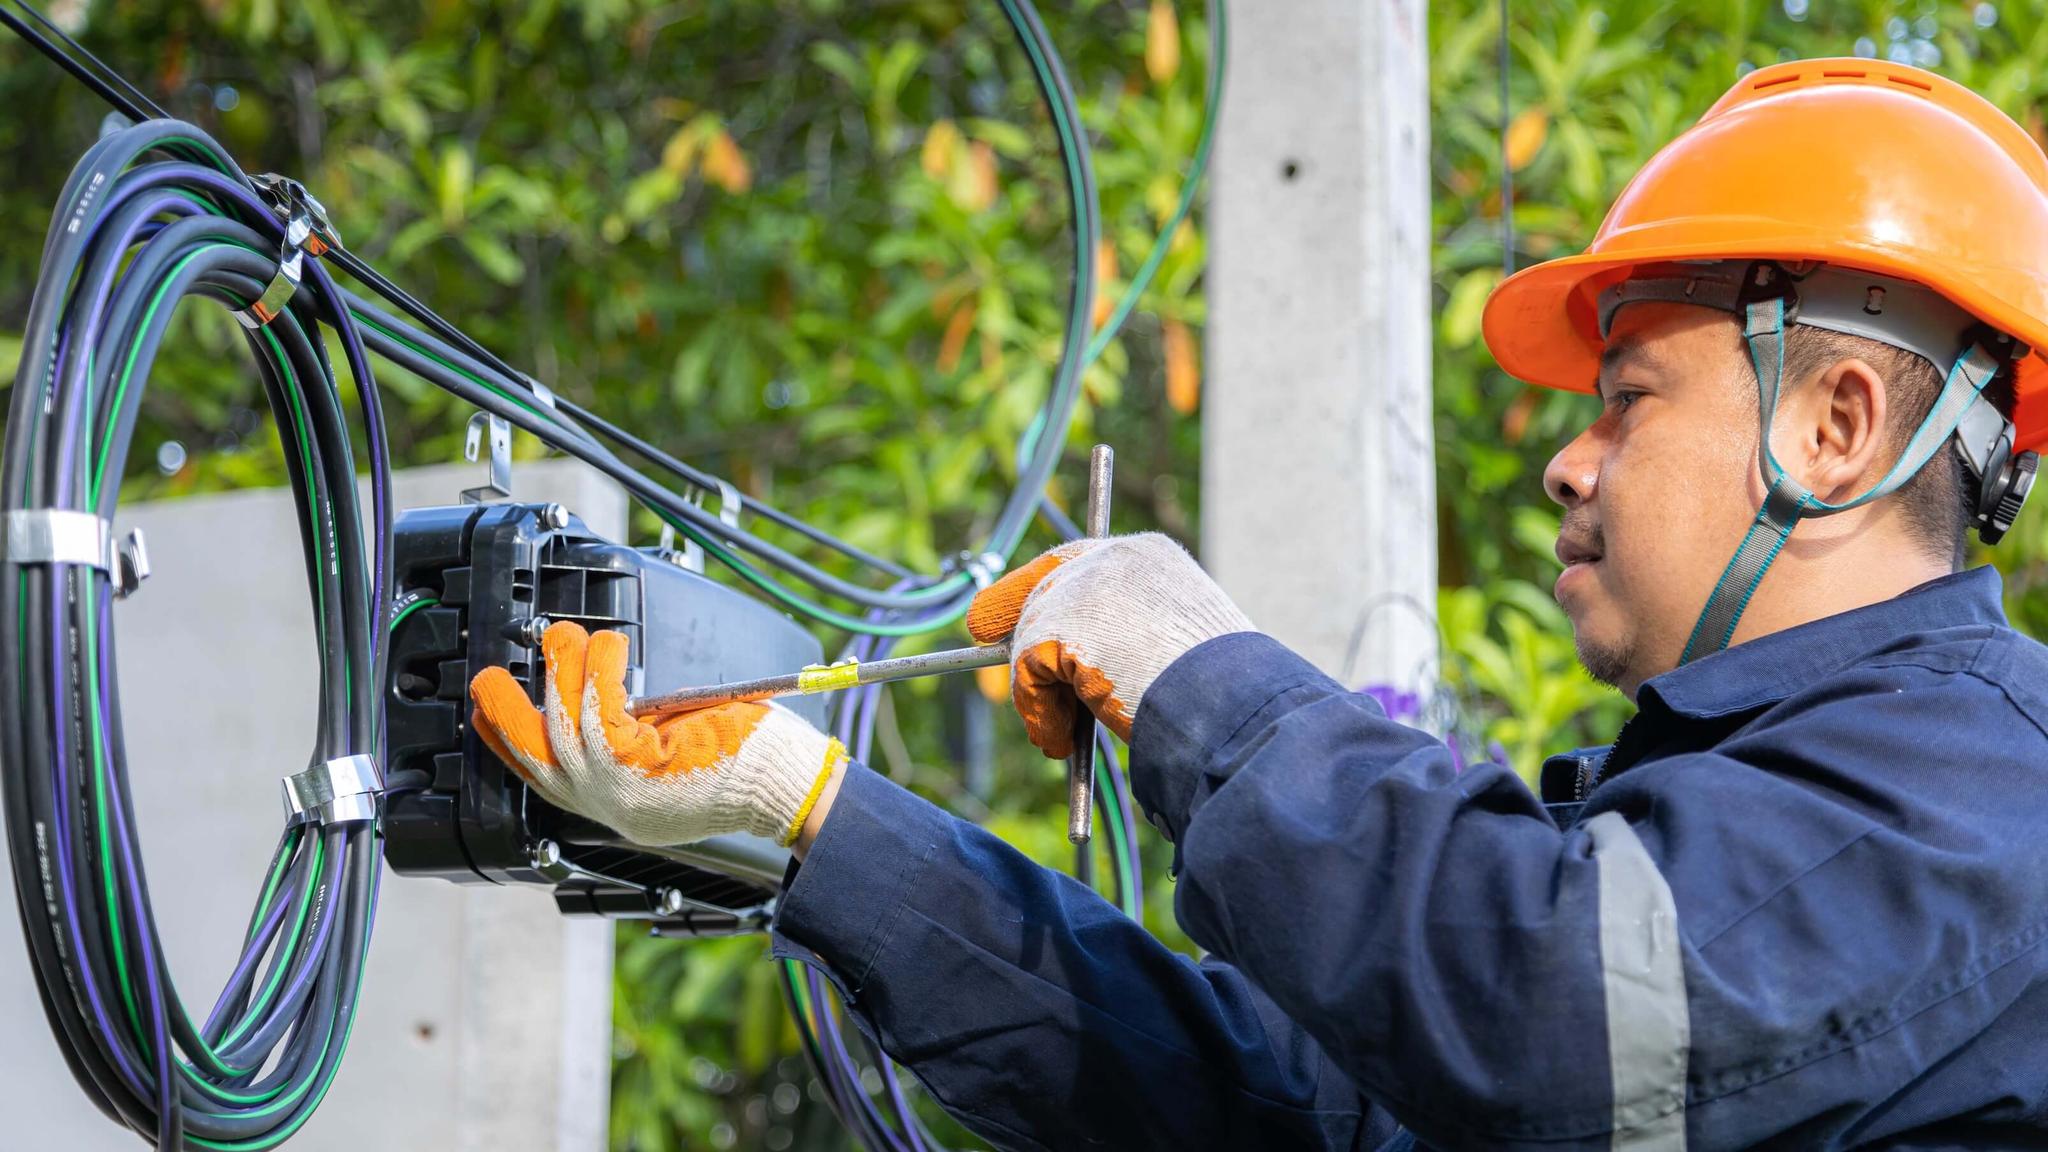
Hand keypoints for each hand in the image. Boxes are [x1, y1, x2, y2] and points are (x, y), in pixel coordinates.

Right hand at [468, 621, 844, 847]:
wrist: (784, 788)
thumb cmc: (746, 767)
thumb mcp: (672, 767)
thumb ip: (632, 749)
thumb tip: (606, 703)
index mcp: (613, 805)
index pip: (540, 777)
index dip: (505, 741)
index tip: (485, 713)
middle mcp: (607, 804)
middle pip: (533, 756)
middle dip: (505, 710)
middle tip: (493, 676)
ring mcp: (619, 789)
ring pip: (562, 724)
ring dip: (562, 671)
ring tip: (569, 636)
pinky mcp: (639, 765)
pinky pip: (600, 710)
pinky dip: (598, 670)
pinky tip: (608, 646)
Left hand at [966, 532, 1252, 757]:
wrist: (1228, 702)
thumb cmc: (1218, 693)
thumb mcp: (1171, 651)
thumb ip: (1118, 641)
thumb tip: (1063, 673)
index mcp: (1149, 558)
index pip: (1074, 561)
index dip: (1030, 591)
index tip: (986, 621)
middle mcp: (1113, 557)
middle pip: (1040, 593)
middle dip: (1022, 648)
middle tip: (1036, 708)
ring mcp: (1083, 586)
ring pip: (1032, 639)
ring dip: (1041, 695)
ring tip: (1065, 737)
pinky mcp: (1058, 625)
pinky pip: (1026, 674)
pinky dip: (1037, 712)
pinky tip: (1062, 742)